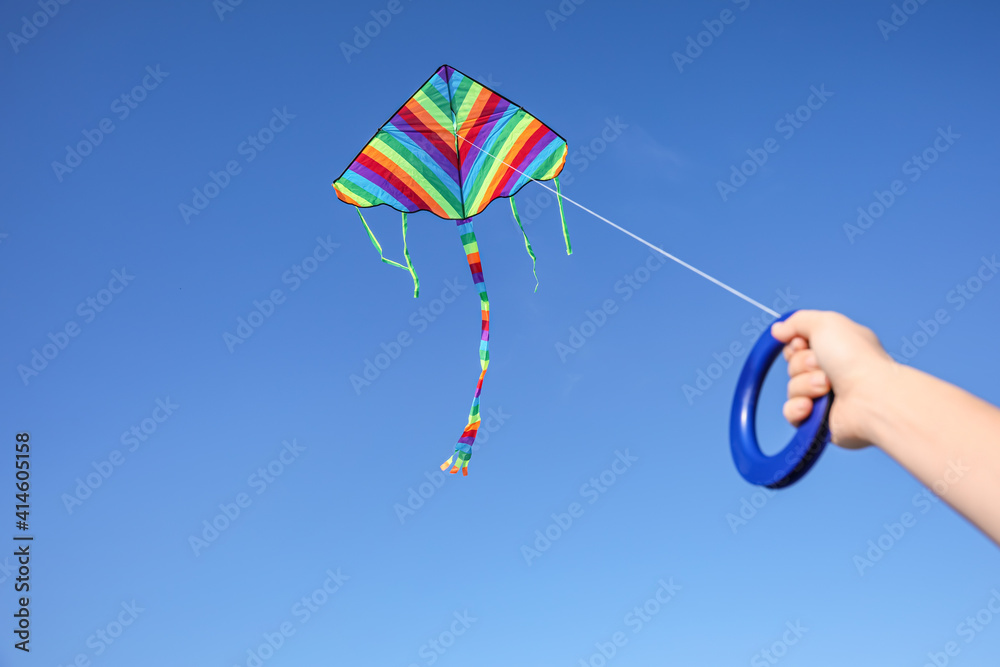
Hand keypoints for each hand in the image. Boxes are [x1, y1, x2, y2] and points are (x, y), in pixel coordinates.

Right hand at [771, 310, 895, 449]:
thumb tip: (777, 330)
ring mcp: (826, 398)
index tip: (802, 344)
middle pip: (792, 366)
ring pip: (792, 388)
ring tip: (827, 387)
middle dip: (802, 365)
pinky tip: (812, 407)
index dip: (795, 344)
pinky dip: (798, 408)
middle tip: (822, 366)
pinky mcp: (818, 422)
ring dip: (805, 385)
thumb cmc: (855, 358)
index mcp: (836, 348)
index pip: (798, 346)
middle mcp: (832, 372)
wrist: (871, 397)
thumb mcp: (826, 323)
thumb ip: (798, 321)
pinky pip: (791, 412)